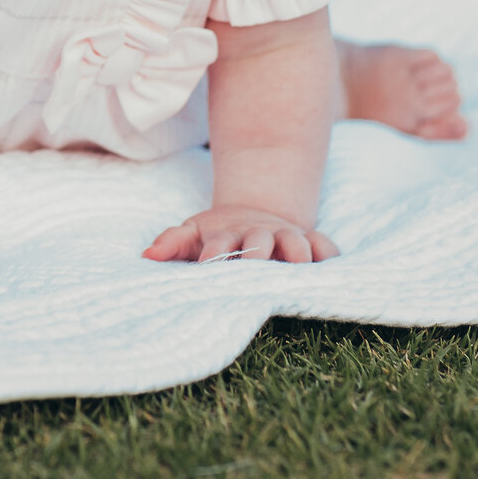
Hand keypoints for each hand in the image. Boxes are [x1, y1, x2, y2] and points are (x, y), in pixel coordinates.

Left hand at [144, 205, 337, 264]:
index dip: (214, 253)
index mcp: (227, 235)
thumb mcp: (192, 233)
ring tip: (299, 264)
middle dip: (258, 251)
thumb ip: (172, 243)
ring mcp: (284, 236)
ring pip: (295, 241)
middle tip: (256, 264)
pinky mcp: (307, 240)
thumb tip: (147, 254)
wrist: (252, 214)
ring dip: (297, 251)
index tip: (206, 263)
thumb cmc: (215, 235)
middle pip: (260, 241)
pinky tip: (330, 263)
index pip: (219, 242)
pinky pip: (323, 245)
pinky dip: (327, 252)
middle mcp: (258, 235)